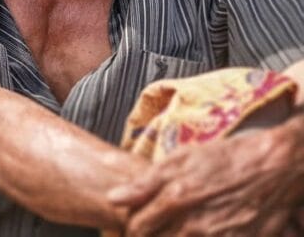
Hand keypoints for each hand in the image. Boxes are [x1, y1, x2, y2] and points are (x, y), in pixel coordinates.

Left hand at [107, 130, 301, 235]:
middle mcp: (195, 226)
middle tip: (150, 226)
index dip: (130, 226)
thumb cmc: (224, 159)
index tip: (131, 222)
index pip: (136, 228)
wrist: (274, 168)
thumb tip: (113, 198)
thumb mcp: (181, 160)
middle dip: (148, 235)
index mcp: (176, 200)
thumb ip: (144, 182)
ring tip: (175, 227)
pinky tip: (200, 231)